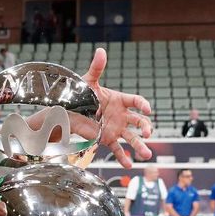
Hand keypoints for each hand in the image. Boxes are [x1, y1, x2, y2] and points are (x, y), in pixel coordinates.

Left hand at [80, 48, 153, 165]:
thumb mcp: (88, 82)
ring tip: (147, 155)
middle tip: (148, 133)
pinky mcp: (106, 139)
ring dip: (140, 146)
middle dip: (146, 128)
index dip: (143, 105)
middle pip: (138, 122)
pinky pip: (117, 149)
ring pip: (131, 138)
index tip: (148, 110)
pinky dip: (123, 158)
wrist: (66, 112)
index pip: (136, 101)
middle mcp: (120, 115)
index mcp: (119, 100)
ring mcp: (115, 128)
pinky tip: (129, 165)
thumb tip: (101, 50)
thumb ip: (97, 68)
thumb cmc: (79, 95)